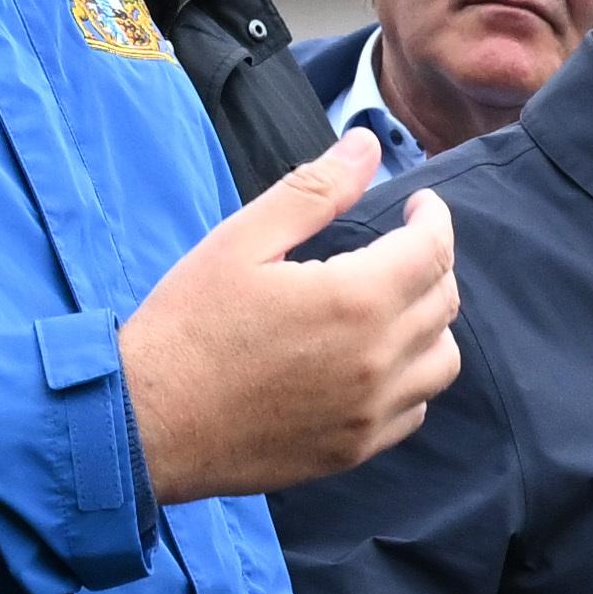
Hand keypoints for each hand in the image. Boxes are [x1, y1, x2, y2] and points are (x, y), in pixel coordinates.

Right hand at [123, 133, 463, 502]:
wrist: (148, 422)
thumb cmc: (188, 325)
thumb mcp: (242, 240)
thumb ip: (315, 190)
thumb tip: (365, 144)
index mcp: (356, 300)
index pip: (434, 250)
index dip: (433, 218)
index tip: (419, 204)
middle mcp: (378, 361)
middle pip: (444, 303)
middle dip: (432, 262)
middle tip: (401, 245)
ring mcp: (370, 413)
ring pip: (441, 361)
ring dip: (430, 324)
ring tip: (394, 304)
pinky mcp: (354, 449)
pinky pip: (414, 410)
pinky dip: (411, 378)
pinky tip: (376, 361)